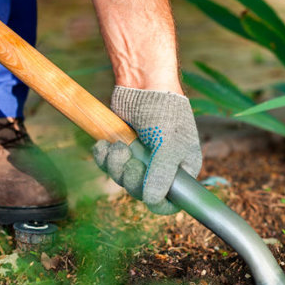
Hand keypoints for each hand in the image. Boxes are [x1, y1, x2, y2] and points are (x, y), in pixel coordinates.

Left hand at [93, 86, 201, 213]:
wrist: (142, 82)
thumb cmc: (164, 111)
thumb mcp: (168, 146)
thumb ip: (161, 175)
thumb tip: (151, 201)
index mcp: (182, 169)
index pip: (172, 200)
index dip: (159, 202)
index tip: (147, 194)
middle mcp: (163, 167)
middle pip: (142, 192)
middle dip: (130, 176)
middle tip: (128, 157)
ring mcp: (141, 159)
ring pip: (122, 179)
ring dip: (114, 165)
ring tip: (116, 146)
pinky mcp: (123, 148)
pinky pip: (109, 165)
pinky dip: (103, 157)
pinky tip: (103, 144)